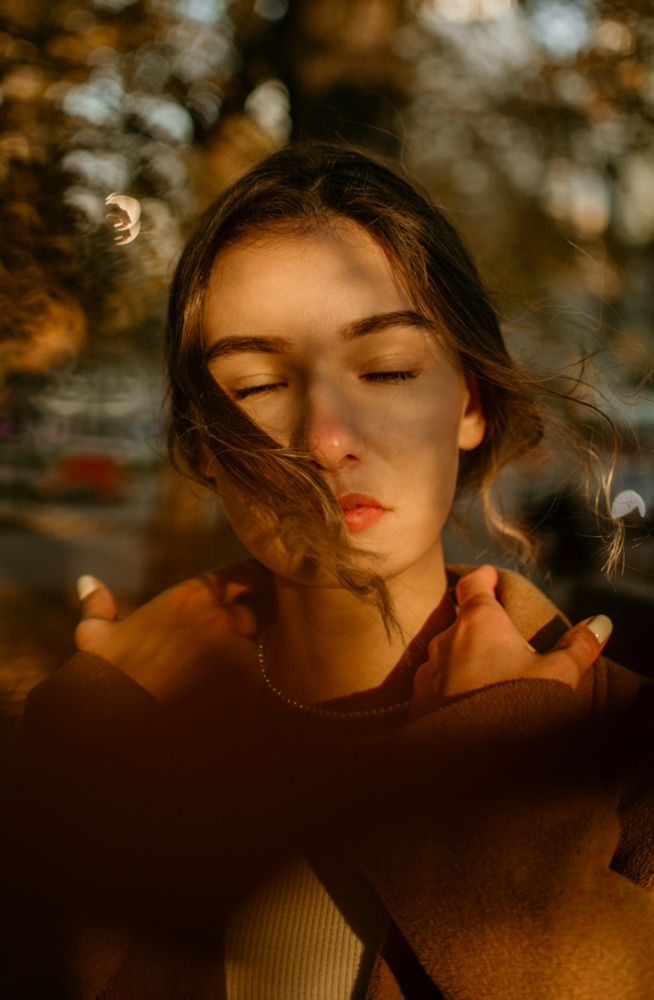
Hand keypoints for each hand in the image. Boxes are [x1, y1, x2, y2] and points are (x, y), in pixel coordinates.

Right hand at [74, 562, 269, 701]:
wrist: (120, 722)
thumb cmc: (107, 679)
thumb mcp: (95, 638)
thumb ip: (97, 606)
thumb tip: (87, 582)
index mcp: (189, 597)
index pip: (239, 575)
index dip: (247, 580)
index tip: (250, 587)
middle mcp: (218, 617)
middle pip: (249, 615)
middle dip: (241, 630)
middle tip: (221, 653)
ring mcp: (236, 649)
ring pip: (254, 651)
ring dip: (242, 663)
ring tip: (219, 686)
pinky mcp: (247, 683)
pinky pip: (259, 681)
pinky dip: (247, 691)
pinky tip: (226, 705)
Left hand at [409, 565, 611, 721]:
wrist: (473, 763)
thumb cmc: (516, 708)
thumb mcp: (557, 676)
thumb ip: (577, 647)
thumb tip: (600, 623)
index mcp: (479, 622)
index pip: (473, 584)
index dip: (483, 577)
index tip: (491, 577)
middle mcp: (446, 640)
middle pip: (459, 621)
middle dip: (478, 626)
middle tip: (499, 638)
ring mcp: (427, 671)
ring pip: (446, 655)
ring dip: (462, 660)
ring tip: (486, 678)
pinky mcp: (417, 701)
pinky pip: (435, 685)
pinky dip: (450, 688)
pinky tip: (467, 706)